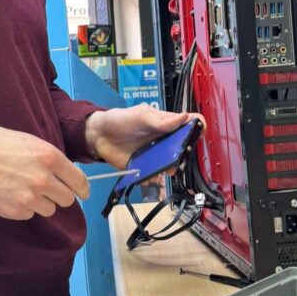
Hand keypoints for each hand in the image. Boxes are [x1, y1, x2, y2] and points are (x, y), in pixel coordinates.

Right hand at [0, 125, 89, 219]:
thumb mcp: (30, 141)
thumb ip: (50, 158)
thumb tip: (65, 174)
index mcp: (50, 157)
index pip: (78, 181)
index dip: (82, 188)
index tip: (82, 192)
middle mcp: (44, 179)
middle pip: (67, 199)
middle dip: (59, 194)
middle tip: (47, 187)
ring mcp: (30, 198)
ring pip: (50, 209)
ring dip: (42, 202)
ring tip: (24, 188)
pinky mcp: (16, 211)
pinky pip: (30, 214)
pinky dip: (25, 207)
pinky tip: (12, 193)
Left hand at [84, 106, 202, 169]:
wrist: (98, 136)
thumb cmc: (120, 120)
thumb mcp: (140, 116)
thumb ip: (161, 120)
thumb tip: (185, 117)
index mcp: (167, 124)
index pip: (190, 123)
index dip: (198, 128)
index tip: (198, 135)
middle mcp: (165, 140)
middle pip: (184, 149)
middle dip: (184, 155)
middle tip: (176, 157)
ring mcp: (156, 155)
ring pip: (172, 166)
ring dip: (170, 170)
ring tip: (163, 170)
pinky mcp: (145, 168)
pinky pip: (155, 177)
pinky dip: (154, 180)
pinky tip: (148, 177)